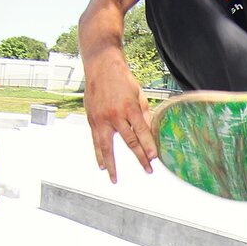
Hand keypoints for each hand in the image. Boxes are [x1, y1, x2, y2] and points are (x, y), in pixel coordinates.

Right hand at [84, 55, 156, 184]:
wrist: (101, 67)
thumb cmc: (123, 80)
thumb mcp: (138, 94)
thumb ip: (144, 114)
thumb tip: (149, 133)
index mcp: (130, 108)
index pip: (141, 131)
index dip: (148, 145)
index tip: (154, 157)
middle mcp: (115, 115)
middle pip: (129, 141)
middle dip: (140, 157)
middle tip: (148, 170)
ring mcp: (102, 119)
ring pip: (107, 146)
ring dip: (112, 164)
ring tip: (115, 179)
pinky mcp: (92, 119)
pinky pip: (96, 141)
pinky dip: (99, 154)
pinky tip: (102, 166)